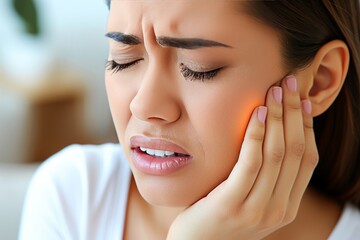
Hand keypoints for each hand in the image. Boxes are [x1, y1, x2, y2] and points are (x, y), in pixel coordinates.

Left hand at [167, 76, 318, 239]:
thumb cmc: (218, 216)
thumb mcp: (249, 199)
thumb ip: (264, 178)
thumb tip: (271, 138)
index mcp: (287, 206)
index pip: (307, 159)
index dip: (306, 126)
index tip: (302, 100)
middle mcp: (278, 209)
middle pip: (295, 151)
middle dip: (294, 113)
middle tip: (289, 84)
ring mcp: (257, 210)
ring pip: (277, 154)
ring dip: (278, 117)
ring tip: (275, 90)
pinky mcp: (232, 205)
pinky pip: (250, 162)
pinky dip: (257, 134)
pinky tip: (257, 111)